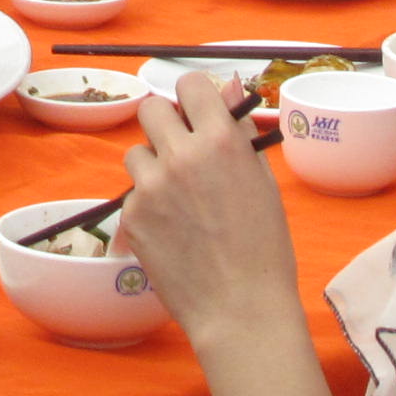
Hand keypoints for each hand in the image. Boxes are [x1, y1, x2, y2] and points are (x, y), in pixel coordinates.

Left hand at [115, 73, 300, 338]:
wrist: (240, 310)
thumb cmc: (264, 249)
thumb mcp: (263, 183)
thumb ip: (239, 131)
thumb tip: (224, 86)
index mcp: (220, 141)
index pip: (189, 85)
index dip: (194, 97)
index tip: (198, 114)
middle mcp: (180, 155)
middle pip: (151, 109)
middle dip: (166, 125)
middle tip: (182, 152)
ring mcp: (151, 186)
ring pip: (136, 152)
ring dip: (153, 166)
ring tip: (179, 200)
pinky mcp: (131, 215)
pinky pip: (133, 193)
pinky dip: (147, 205)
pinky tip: (172, 230)